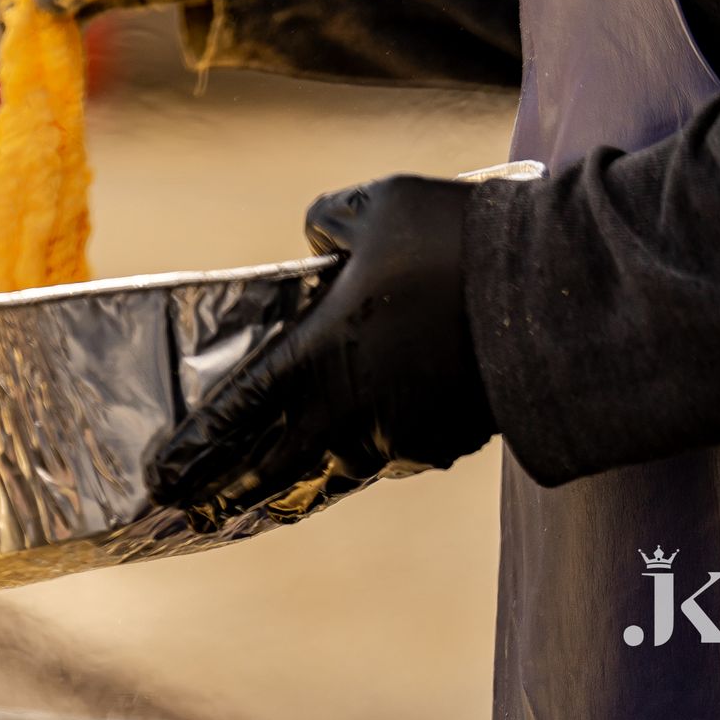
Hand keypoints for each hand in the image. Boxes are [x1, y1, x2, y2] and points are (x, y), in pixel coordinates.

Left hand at [145, 175, 494, 525]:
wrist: (557, 293)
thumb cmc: (456, 240)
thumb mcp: (375, 206)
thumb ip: (329, 226)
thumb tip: (319, 244)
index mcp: (320, 354)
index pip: (240, 407)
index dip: (197, 444)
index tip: (162, 476)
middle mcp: (353, 408)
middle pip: (275, 461)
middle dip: (227, 487)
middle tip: (187, 512)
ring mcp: (404, 433)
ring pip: (336, 461)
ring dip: (295, 476)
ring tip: (259, 492)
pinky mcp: (450, 441)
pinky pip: (393, 448)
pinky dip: (367, 447)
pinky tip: (355, 445)